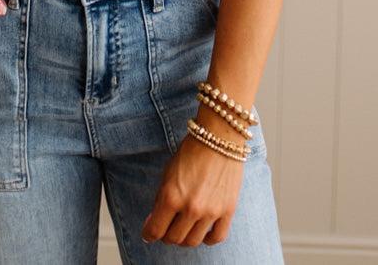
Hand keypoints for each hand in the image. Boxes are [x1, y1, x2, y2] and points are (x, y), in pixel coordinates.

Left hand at [141, 132, 244, 246]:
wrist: (219, 136)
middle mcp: (191, 208)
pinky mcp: (228, 210)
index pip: (155, 231)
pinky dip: (208, 239)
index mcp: (171, 196)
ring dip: (185, 237)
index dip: (149, 234)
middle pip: (174, 239)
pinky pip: (217, 237)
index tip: (149, 233)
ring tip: (183, 227)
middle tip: (167, 227)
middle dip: (166, 235)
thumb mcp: (167, 173)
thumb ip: (161, 199)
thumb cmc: (191, 150)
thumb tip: (154, 222)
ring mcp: (211, 211)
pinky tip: (203, 231)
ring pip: (193, 241)